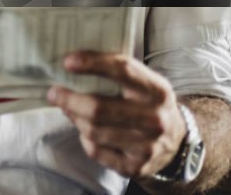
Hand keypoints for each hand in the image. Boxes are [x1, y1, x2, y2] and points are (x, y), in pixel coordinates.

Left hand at [46, 52, 185, 178]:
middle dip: (69, 99)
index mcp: (157, 90)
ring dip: (75, 118)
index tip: (67, 62)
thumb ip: (116, 72)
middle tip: (53, 92)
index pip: (123, 70)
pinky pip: (96, 151)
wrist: (177, 142)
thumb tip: (72, 65)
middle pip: (99, 108)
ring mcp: (146, 146)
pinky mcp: (135, 167)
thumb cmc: (149, 103)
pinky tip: (87, 131)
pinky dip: (85, 139)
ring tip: (70, 109)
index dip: (93, 64)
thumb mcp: (144, 83)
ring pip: (93, 131)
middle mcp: (155, 119)